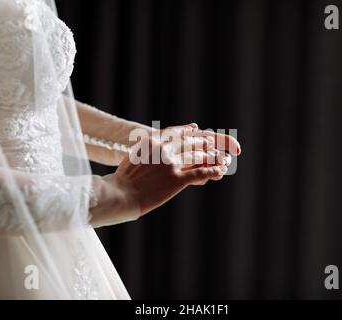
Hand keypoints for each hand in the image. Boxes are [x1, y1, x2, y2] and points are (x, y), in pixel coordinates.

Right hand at [111, 125, 232, 215]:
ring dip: (210, 157)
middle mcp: (164, 149)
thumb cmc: (123, 179)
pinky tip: (220, 171)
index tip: (194, 129)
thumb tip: (151, 146)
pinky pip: (200, 173)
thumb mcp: (133, 156)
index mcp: (152, 141)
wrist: (121, 194)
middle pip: (188, 142)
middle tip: (211, 141)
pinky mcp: (177, 179)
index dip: (186, 131)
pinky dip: (213, 171)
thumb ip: (146, 150)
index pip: (174, 132)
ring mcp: (171, 164)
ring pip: (197, 157)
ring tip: (220, 157)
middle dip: (201, 142)